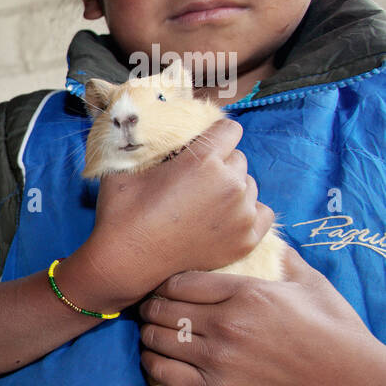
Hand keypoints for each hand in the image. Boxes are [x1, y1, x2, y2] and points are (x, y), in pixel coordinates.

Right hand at [88, 119, 273, 296]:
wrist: (127, 262)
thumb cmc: (123, 213)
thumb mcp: (124, 166)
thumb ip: (144, 141)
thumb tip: (145, 123)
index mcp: (205, 160)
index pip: (230, 129)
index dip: (213, 136)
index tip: (200, 148)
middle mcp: (231, 183)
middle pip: (239, 158)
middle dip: (219, 164)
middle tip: (193, 182)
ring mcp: (242, 214)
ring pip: (249, 185)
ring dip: (232, 189)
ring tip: (204, 203)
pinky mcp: (247, 239)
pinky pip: (262, 212)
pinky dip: (246, 213)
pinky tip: (222, 218)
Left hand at [137, 242, 379, 385]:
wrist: (348, 381)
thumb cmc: (333, 328)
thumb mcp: (309, 283)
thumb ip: (280, 258)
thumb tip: (265, 237)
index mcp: (245, 292)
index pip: (179, 281)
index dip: (165, 283)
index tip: (163, 287)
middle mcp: (225, 323)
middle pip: (162, 308)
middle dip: (151, 306)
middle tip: (151, 308)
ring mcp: (218, 357)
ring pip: (157, 338)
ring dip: (149, 332)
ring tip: (153, 329)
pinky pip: (164, 372)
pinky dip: (152, 362)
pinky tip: (156, 356)